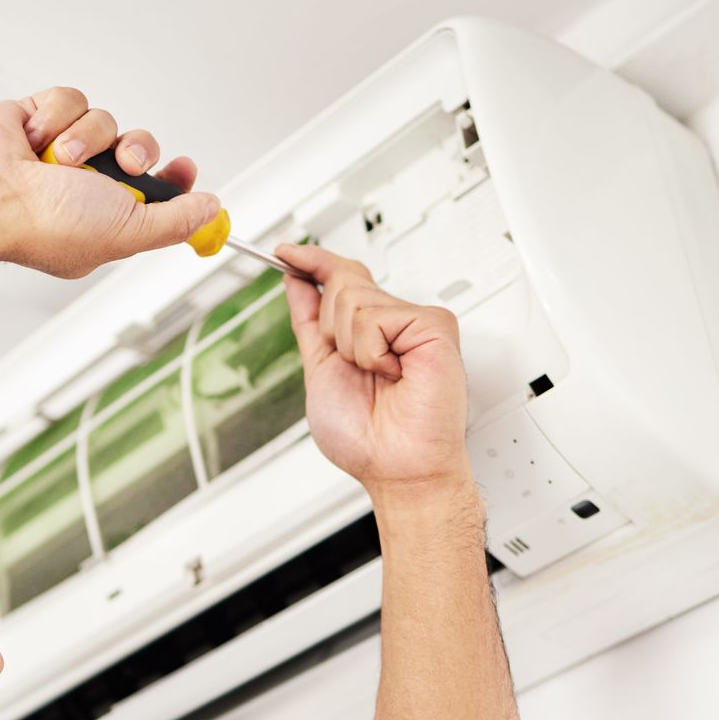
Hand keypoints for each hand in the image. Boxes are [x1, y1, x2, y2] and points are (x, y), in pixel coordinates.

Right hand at [0, 86, 220, 278]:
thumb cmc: (45, 222)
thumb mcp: (128, 232)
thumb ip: (175, 222)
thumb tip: (211, 210)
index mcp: (105, 221)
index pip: (154, 194)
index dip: (174, 178)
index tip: (184, 167)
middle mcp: (84, 186)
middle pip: (138, 150)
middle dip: (137, 152)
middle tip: (123, 163)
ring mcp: (60, 151)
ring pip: (105, 121)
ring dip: (88, 138)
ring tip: (59, 160)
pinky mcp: (38, 119)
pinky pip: (72, 100)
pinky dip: (57, 117)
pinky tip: (35, 140)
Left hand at [276, 244, 474, 500]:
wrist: (396, 467)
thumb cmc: (366, 437)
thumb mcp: (319, 368)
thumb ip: (308, 322)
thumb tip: (297, 280)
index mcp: (369, 331)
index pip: (341, 278)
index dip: (312, 261)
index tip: (284, 252)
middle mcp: (394, 322)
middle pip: (342, 282)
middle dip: (331, 329)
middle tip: (357, 369)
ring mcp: (416, 321)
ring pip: (353, 298)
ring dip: (351, 348)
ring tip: (379, 377)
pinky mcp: (434, 324)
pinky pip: (375, 318)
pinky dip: (370, 353)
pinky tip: (393, 374)